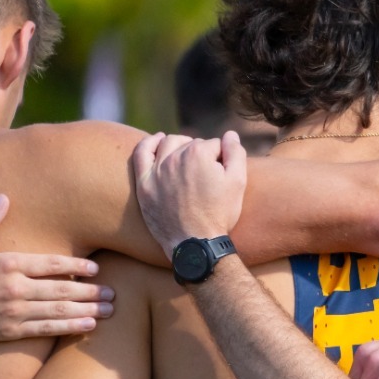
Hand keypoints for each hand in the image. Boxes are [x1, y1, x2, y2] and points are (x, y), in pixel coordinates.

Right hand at [0, 195, 113, 344]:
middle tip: (114, 292)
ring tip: (111, 309)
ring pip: (59, 310)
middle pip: (63, 288)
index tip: (97, 268)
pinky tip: (89, 325)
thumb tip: (3, 197)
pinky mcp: (8, 331)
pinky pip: (45, 329)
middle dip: (92, 291)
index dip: (78, 265)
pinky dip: (69, 327)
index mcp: (6, 263)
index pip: (51, 263)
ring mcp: (12, 311)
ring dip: (88, 309)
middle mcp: (14, 287)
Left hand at [132, 131, 248, 255]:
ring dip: (182, 146)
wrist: (196, 244)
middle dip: (203, 154)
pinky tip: (158, 140)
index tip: (223, 174)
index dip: (222, 158)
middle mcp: (174, 157)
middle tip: (210, 174)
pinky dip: (150, 143)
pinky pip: (141, 153)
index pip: (214, 144)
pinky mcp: (144, 183)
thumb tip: (230, 134)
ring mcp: (156, 170)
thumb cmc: (220, 214)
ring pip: (169, 144)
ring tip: (190, 157)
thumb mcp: (238, 182)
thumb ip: (236, 152)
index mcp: (199, 153)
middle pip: (192, 144)